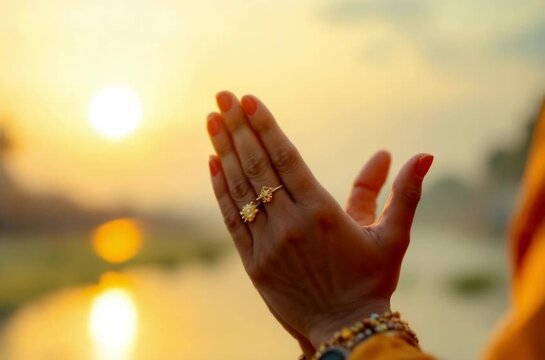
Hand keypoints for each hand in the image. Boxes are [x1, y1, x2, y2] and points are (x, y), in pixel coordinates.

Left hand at [206, 91, 433, 353]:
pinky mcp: (253, 263)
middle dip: (238, 127)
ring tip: (212, 120)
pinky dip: (220, 190)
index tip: (248, 100)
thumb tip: (423, 155)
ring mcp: (268, 244)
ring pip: (240, 189)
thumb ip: (405, 193)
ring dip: (224, 151)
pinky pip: (231, 219)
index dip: (265, 126)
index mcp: (322, 212)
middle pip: (258, 166)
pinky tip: (212, 162)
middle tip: (222, 95)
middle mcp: (290, 224)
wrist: (345, 331)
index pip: (286, 158)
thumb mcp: (394, 236)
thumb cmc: (372, 281)